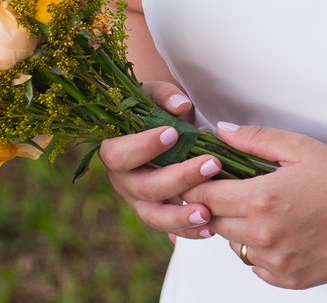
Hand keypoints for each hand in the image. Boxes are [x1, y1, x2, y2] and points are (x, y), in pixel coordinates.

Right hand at [98, 81, 220, 240]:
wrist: (158, 126)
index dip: (144, 147)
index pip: (120, 154)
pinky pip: (170, 228)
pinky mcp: (158, 212)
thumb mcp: (154, 95)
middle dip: (178, 178)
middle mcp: (124, 180)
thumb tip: (180, 105)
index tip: (173, 134)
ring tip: (207, 212)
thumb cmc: (154, 109)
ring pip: (154, 216)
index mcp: (114, 151)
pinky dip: (189, 231)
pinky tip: (211, 229)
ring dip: (181, 217)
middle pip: (144, 188)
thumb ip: (164, 96)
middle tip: (211, 164)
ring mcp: (139, 200)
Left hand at [184, 123, 326, 289]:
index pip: (203, 196)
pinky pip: (256, 267)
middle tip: (239, 191)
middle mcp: (263, 235)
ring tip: (268, 211)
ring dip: (239, 230)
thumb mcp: (301, 148)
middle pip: (213, 222)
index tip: (204, 178)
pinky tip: (284, 232)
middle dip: (218, 205)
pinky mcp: (288, 279)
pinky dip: (262, 251)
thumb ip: (255, 140)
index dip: (198, 184)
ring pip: (234, 246)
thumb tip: (222, 132)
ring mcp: (275, 262)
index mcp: (261, 198)